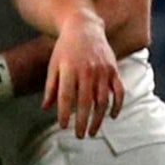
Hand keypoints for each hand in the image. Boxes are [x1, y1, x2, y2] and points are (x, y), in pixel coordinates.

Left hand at [43, 13, 123, 137]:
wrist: (84, 27)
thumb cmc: (65, 49)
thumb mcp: (53, 65)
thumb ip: (51, 87)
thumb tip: (46, 108)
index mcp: (69, 69)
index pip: (67, 96)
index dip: (65, 113)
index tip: (64, 126)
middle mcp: (87, 71)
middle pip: (86, 102)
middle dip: (83, 122)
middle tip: (80, 136)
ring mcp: (102, 71)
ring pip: (103, 100)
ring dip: (99, 118)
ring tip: (93, 131)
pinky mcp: (113, 70)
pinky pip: (119, 91)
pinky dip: (117, 105)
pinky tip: (112, 116)